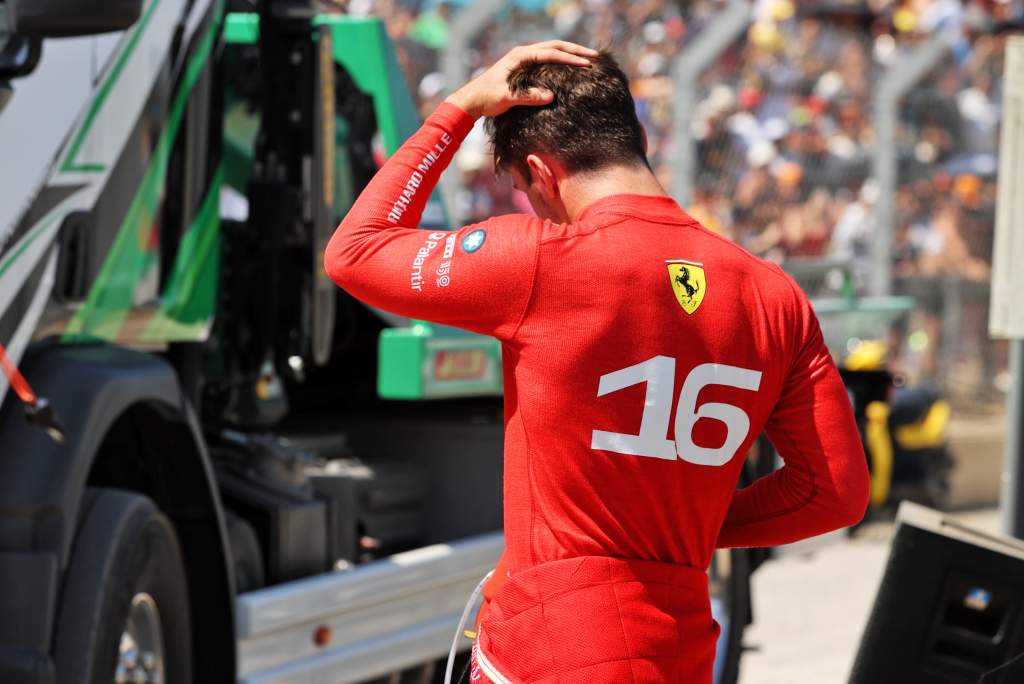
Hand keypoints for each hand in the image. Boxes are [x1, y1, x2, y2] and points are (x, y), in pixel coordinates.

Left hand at [444, 41, 597, 118]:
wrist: (472, 100)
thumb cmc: (487, 98)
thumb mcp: (506, 97)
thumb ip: (528, 96)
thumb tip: (551, 96)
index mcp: (520, 56)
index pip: (550, 53)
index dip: (570, 58)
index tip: (586, 64)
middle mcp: (522, 53)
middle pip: (554, 46)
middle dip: (575, 50)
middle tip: (594, 57)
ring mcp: (523, 60)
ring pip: (551, 51)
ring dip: (569, 54)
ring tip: (587, 59)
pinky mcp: (523, 68)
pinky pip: (546, 60)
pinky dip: (560, 61)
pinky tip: (570, 68)